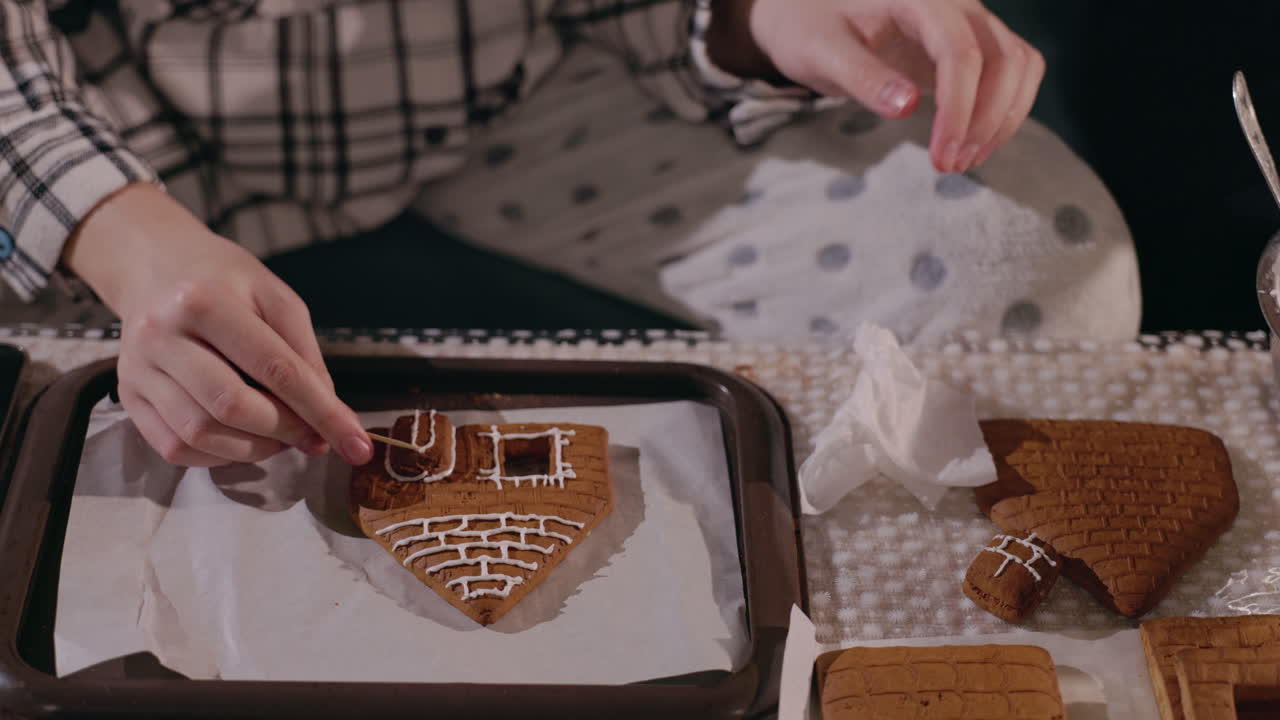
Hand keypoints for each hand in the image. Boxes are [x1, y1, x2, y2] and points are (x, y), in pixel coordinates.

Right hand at [63, 183, 373, 466]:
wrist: (157, 266)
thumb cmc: (226, 282)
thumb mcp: (277, 299)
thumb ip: (306, 357)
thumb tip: (327, 422)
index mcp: (205, 301)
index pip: (275, 369)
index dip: (322, 412)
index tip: (356, 444)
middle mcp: (162, 335)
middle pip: (233, 406)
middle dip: (286, 431)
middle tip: (313, 435)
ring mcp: (138, 368)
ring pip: (202, 434)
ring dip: (255, 449)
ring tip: (281, 436)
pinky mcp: (127, 395)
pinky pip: (174, 447)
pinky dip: (219, 456)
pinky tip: (244, 440)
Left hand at [710, 0, 1043, 172]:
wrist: (810, 13)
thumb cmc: (810, 29)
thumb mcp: (821, 53)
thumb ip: (862, 76)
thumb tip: (906, 106)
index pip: (960, 51)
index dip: (959, 108)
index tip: (942, 156)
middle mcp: (955, 4)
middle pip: (1004, 59)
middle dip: (985, 120)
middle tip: (949, 166)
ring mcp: (969, 22)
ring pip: (1019, 65)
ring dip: (1001, 119)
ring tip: (963, 161)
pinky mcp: (972, 45)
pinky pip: (1013, 72)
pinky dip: (1004, 111)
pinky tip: (972, 144)